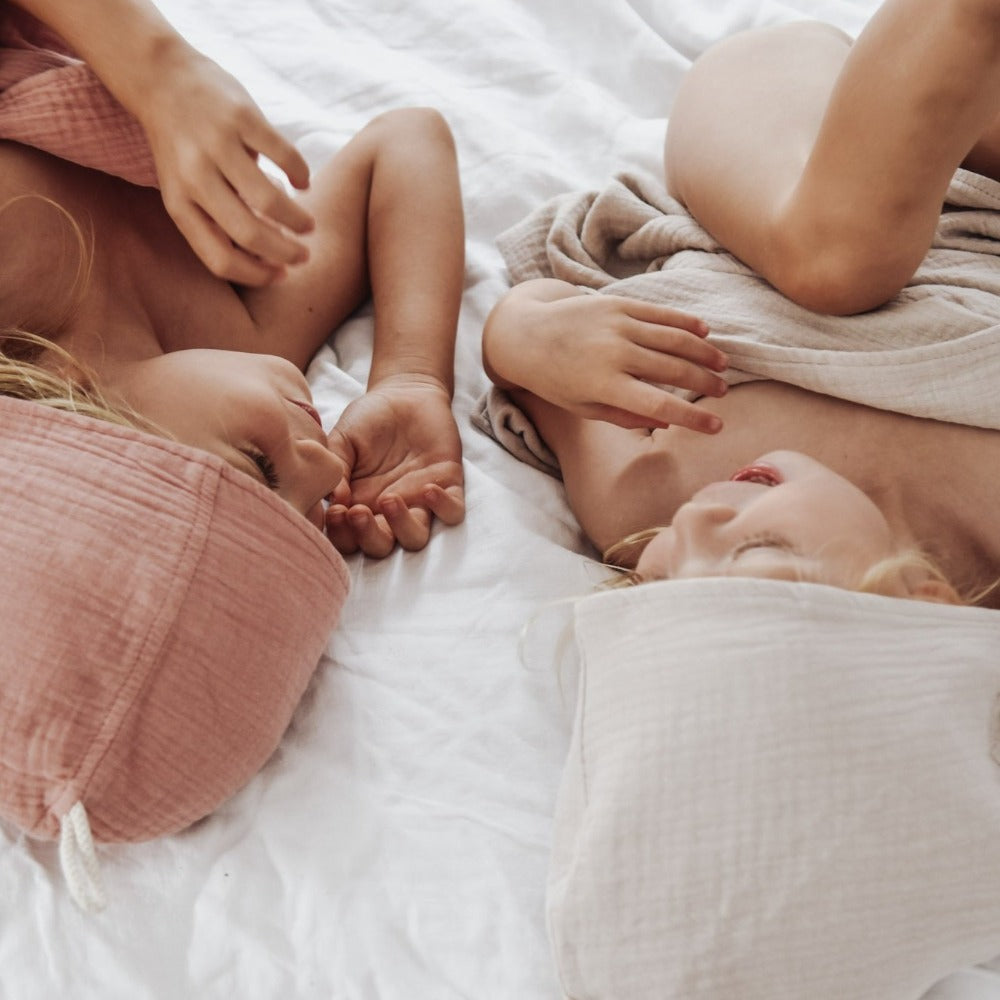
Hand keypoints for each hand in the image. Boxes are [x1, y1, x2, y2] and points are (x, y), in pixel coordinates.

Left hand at [137, 48, 314, 285]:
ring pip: (269, 200)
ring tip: (308, 225)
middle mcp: (195, 176)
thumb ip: (215, 221)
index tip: (280, 275)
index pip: (219, 259)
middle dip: (286, 253)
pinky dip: (300, 174)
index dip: (257, 276)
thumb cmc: (181, 146)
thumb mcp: (185, 189)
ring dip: (298, 220)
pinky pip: (284, 156)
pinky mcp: (241, 116)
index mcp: (179, 203)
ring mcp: (218, 145)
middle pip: (249, 234)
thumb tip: (265, 259)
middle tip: (304, 256)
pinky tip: (302, 182)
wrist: (161, 79)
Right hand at [324, 376, 464, 556]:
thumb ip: (337, 467)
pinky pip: (453, 512)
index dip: (342, 535)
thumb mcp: (343, 438)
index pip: (349, 538)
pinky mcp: (448, 486)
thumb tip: (334, 500)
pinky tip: (428, 488)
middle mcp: (388, 512)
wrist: (405, 393)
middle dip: (368, 537)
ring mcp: (419, 502)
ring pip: (416, 538)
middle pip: (380, 547)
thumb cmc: (369, 419)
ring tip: (390, 499)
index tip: (336, 512)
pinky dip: (444, 508)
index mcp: (359, 504)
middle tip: (358, 512)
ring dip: (403, 527)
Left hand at [486, 284, 728, 432]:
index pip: (660, 405)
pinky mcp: (617, 304)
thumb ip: (624, 416)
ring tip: (721, 365)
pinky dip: (685, 323)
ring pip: (674, 339)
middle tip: (723, 392)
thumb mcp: (583, 408)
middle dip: (705, 383)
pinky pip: (660, 314)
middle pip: (674, 369)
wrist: (524, 334)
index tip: (716, 427)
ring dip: (703, 352)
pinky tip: (705, 332)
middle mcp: (614, 353)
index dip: (693, 417)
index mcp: (604, 385)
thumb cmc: (553, 380)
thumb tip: (669, 422)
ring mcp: (617, 324)